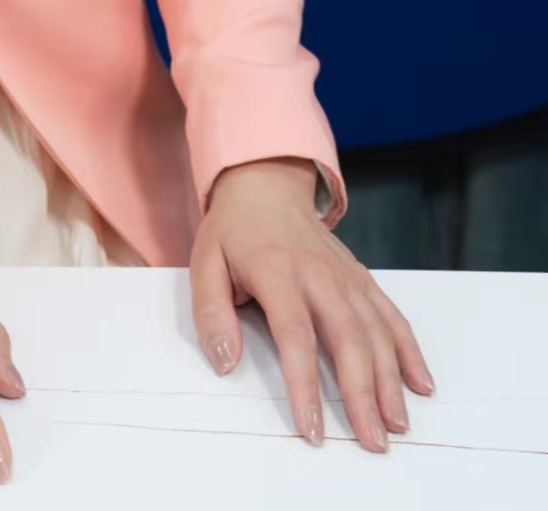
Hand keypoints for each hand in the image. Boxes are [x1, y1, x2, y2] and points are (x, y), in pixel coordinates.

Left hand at [190, 156, 435, 451]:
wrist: (266, 185)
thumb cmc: (234, 232)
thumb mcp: (204, 264)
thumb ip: (211, 314)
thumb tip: (225, 363)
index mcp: (277, 272)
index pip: (296, 336)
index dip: (306, 386)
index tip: (313, 429)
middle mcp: (320, 274)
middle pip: (348, 339)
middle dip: (362, 394)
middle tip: (373, 440)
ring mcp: (346, 276)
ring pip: (376, 331)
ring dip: (390, 380)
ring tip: (396, 423)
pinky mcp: (362, 277)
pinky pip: (391, 315)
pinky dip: (409, 349)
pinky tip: (420, 383)